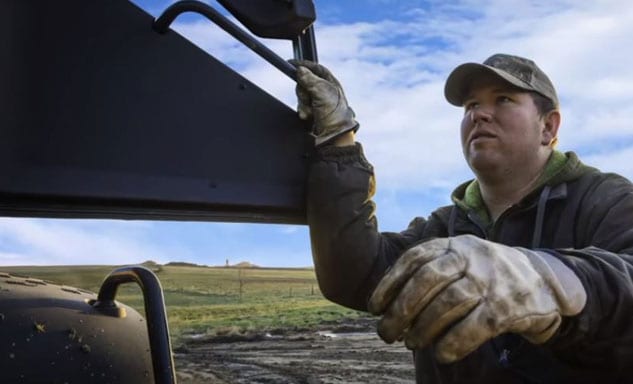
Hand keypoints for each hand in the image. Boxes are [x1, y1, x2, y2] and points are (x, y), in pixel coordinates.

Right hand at [290, 60, 357, 145]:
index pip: (316, 69)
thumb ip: (310, 79)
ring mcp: (318, 102)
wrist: (333, 137)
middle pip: (305, 82)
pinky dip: (303, 111)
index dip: (304, 65)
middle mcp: (325, 91)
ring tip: (311, 111)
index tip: (292, 63)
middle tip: (309, 98)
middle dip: (303, 91)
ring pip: (301, 95)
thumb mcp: (322, 92)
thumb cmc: (334, 116)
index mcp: (331, 83)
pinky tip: (309, 116)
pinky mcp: (313, 112)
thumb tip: (301, 70)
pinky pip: (301, 106)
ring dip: (303, 104)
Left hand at [368, 235, 585, 362]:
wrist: (546, 281)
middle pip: (428, 280)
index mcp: (455, 245)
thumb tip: (387, 301)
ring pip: (449, 303)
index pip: (415, 258)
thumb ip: (430, 270)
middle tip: (386, 332)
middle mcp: (472, 257)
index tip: (375, 307)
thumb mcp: (461, 260)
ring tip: (410, 343)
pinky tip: (440, 354)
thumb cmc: (487, 276)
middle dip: (401, 309)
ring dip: (424, 328)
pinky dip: (453, 343)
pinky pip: (475, 326)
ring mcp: (492, 280)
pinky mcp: (508, 307)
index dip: (390, 283)